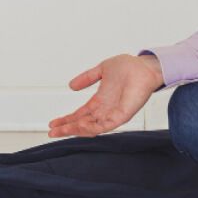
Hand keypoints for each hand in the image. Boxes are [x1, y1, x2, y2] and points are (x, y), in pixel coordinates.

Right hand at [48, 54, 164, 137]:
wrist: (145, 66)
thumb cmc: (130, 67)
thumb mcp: (102, 70)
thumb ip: (87, 78)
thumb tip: (71, 86)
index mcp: (100, 100)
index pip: (80, 114)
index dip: (66, 119)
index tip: (53, 123)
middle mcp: (106, 109)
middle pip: (83, 124)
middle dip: (67, 128)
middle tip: (52, 132)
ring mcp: (114, 113)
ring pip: (91, 127)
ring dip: (76, 129)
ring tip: (62, 130)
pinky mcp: (123, 115)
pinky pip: (106, 125)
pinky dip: (92, 127)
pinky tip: (80, 126)